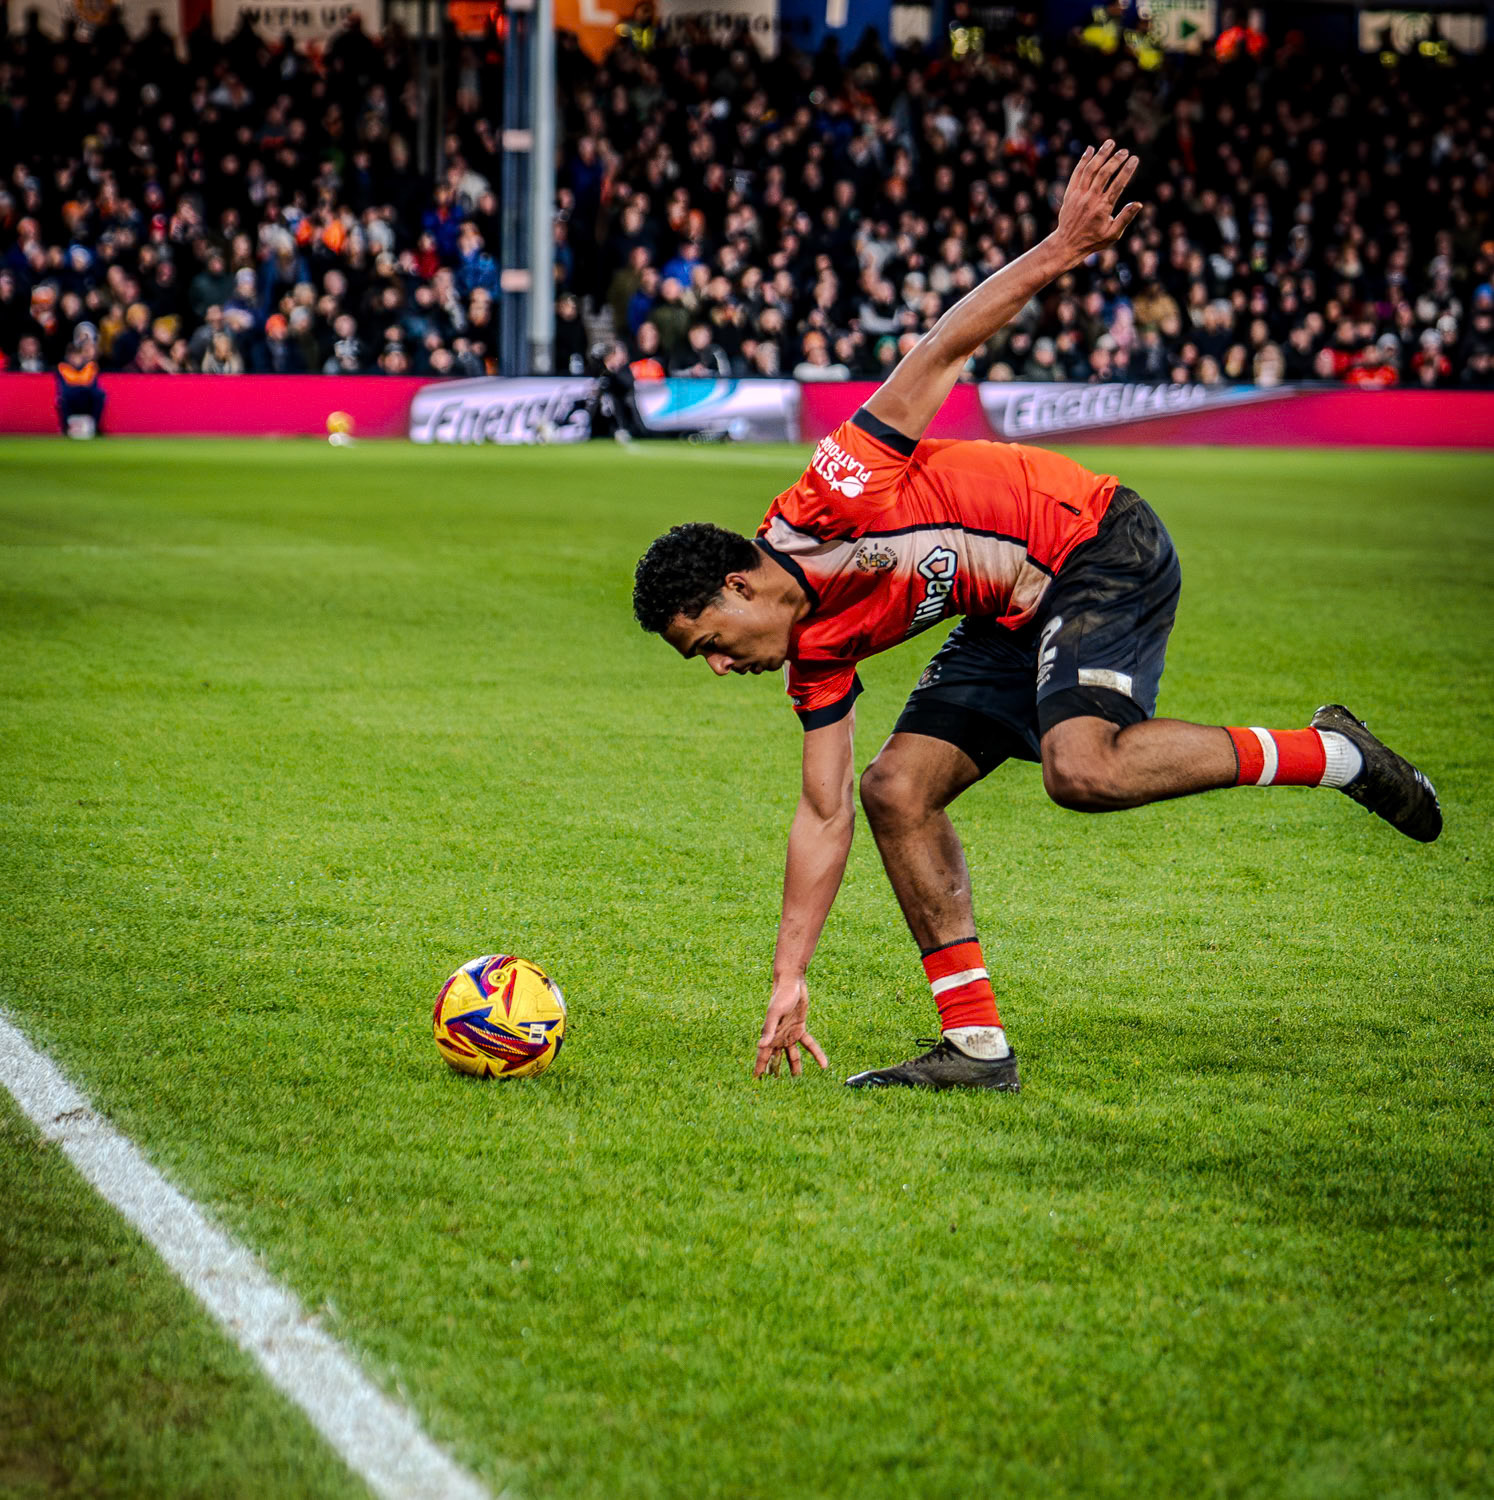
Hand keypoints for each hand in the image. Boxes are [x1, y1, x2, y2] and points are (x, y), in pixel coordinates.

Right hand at [752, 975, 828, 1078]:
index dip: (759, 1068)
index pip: (763, 1055)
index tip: (756, 1081)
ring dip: (795, 1067)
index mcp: (769, 1034)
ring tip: (797, 1080)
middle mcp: (778, 1036)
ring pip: (792, 1055)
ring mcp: (789, 1033)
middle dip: (775, 1072)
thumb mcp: (775, 1012)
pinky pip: (809, 1044)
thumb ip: (769, 1029)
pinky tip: (824, 1064)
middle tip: (775, 1089)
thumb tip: (761, 1045)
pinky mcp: (800, 1028)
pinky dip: (816, 1054)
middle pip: (776, 1058)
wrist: (792, 982)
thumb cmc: (780, 996)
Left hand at [1053, 140, 1143, 264]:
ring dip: (1100, 154)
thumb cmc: (1093, 240)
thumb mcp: (1113, 234)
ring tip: (1110, 143)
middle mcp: (1090, 199)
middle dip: (1115, 159)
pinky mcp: (1069, 194)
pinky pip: (1076, 173)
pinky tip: (1090, 150)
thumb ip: (1125, 218)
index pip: (1118, 185)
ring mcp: (1078, 195)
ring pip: (1090, 170)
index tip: (1134, 159)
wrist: (1067, 244)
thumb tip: (1139, 204)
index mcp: (1103, 209)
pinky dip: (1083, 160)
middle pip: (1104, 173)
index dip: (1127, 170)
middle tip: (1125, 151)